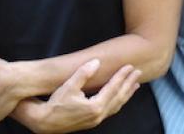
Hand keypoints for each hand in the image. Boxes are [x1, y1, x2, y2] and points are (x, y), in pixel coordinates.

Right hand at [23, 59, 140, 133]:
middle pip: (119, 98)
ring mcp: (96, 120)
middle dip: (129, 84)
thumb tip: (97, 62)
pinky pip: (111, 110)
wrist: (46, 122)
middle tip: (138, 73)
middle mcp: (99, 115)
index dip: (122, 76)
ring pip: (117, 105)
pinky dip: (118, 101)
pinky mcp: (92, 121)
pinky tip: (119, 96)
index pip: (113, 88)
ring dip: (126, 94)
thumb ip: (84, 73)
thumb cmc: (56, 103)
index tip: (130, 66)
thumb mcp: (69, 85)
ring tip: (134, 85)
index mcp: (95, 106)